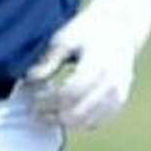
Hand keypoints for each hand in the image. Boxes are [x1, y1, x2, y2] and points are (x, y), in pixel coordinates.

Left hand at [24, 0, 138, 130]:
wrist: (120, 28)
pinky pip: (96, 122)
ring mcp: (117, 94)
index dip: (47, 101)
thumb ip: (49, 61)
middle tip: (35, 111)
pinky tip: (64, 111)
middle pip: (77, 113)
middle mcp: (111, 83)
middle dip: (53, 115)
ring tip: (48, 111)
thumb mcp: (65, 38)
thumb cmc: (88, 30)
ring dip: (64, 121)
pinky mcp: (118, 101)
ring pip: (87, 123)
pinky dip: (78, 122)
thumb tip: (30, 79)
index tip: (33, 100)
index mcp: (98, 65)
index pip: (68, 94)